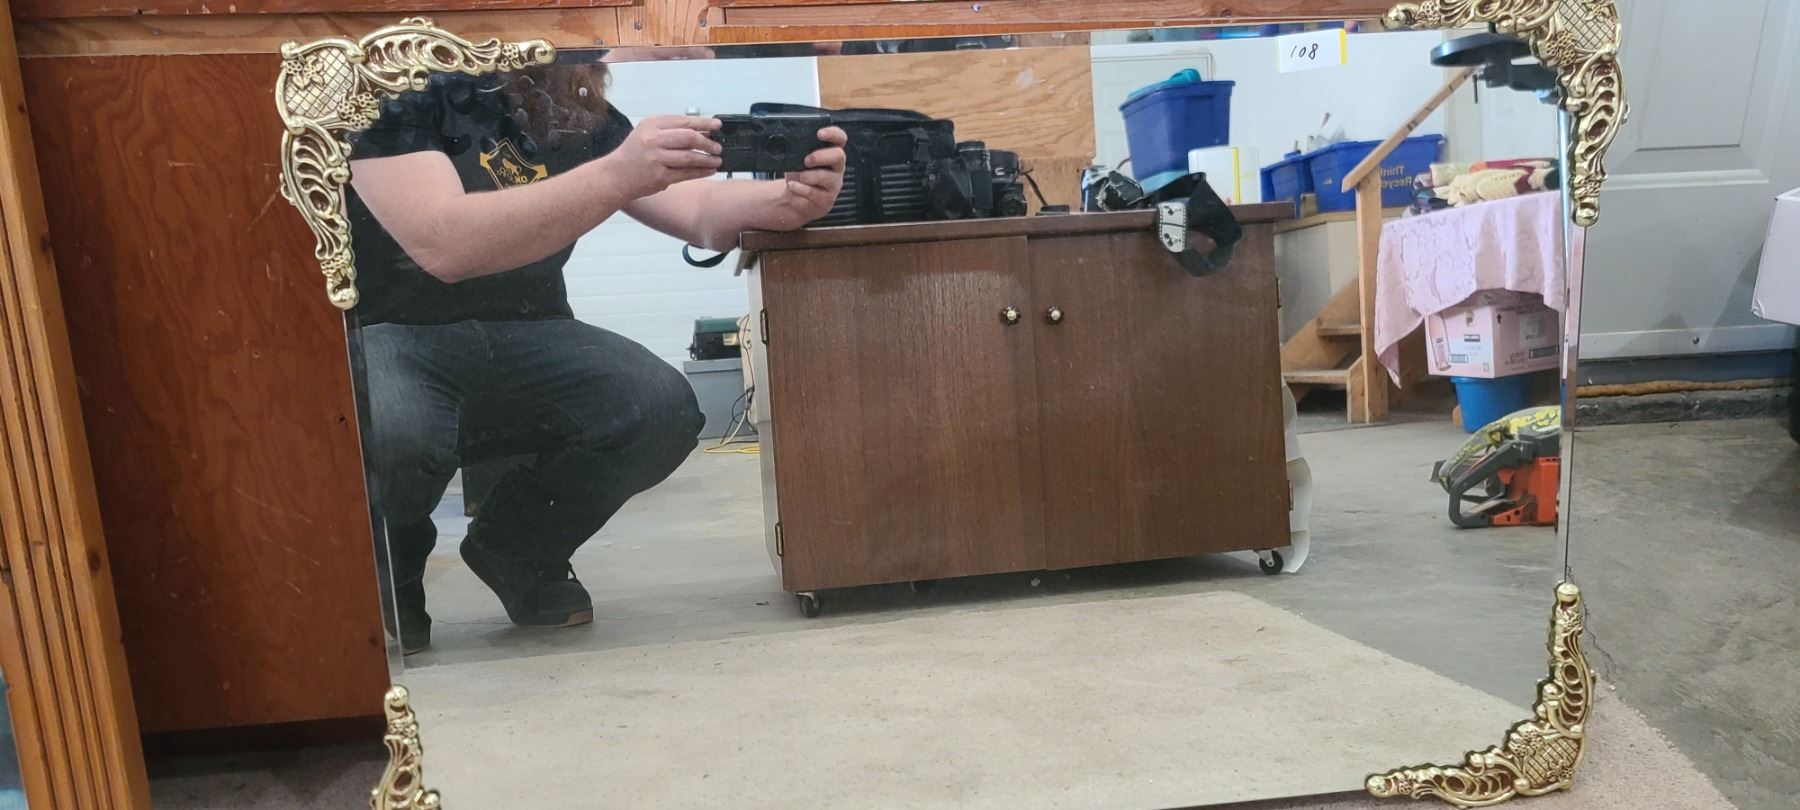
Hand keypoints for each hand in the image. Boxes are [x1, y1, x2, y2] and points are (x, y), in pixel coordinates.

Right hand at [604, 115, 722, 199]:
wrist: (616, 176)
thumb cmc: (632, 154)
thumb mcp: (646, 132)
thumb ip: (670, 130)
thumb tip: (700, 131)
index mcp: (651, 125)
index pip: (683, 121)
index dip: (703, 123)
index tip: (716, 125)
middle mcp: (653, 140)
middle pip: (689, 138)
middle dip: (708, 142)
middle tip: (718, 146)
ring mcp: (656, 159)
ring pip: (690, 157)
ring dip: (707, 159)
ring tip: (717, 160)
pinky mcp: (660, 177)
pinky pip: (686, 174)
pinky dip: (700, 172)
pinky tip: (708, 170)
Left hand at [777, 127, 847, 222]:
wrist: (794, 197)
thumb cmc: (799, 174)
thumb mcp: (797, 159)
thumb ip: (798, 150)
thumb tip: (787, 144)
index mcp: (831, 152)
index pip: (840, 138)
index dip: (833, 134)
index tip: (819, 134)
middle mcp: (836, 167)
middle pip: (839, 155)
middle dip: (821, 156)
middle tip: (806, 160)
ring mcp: (833, 183)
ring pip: (826, 177)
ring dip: (808, 176)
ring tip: (797, 176)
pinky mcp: (826, 199)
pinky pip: (814, 193)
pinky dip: (800, 189)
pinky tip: (793, 186)